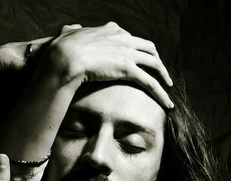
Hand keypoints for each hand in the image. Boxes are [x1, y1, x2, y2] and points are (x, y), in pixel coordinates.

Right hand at [43, 22, 173, 108]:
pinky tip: (166, 102)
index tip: (138, 59)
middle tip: (160, 72)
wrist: (65, 57)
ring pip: (154, 64)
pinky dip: (161, 93)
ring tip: (168, 88)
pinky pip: (150, 82)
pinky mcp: (128, 69)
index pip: (130, 37)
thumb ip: (72, 31)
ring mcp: (127, 53)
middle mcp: (123, 38)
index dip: (136, 49)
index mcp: (110, 31)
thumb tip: (71, 28)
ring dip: (163, 76)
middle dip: (156, 60)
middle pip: (148, 48)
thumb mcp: (68, 34)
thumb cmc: (62, 49)